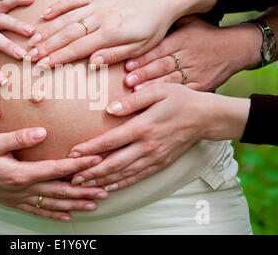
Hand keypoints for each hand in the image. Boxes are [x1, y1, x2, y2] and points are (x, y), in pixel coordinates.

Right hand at [0, 127, 106, 220]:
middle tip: (106, 188)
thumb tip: (43, 132)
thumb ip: (18, 137)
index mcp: (20, 173)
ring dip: (75, 203)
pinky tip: (67, 216)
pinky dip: (54, 214)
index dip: (78, 165)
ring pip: (52, 203)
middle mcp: (22, 188)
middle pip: (60, 191)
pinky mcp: (13, 201)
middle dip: (84, 189)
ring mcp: (18, 197)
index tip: (96, 160)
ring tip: (95, 203)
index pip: (56, 169)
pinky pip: (38, 211)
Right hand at [23, 0, 216, 66]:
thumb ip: (114, 55)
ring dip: (48, 30)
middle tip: (31, 56)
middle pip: (68, 33)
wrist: (162, 1)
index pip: (78, 48)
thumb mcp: (140, 48)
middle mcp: (101, 17)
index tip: (43, 65)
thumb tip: (90, 63)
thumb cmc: (153, 28)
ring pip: (67, 18)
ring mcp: (98, 3)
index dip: (58, 57)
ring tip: (33, 41)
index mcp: (111, 33)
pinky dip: (58, 7)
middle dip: (47, 46)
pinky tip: (45, 15)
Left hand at [68, 84, 249, 191]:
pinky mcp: (161, 164)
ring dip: (102, 180)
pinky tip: (109, 187)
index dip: (89, 149)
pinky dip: (122, 183)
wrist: (206, 117)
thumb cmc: (180, 99)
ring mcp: (154, 157)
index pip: (110, 141)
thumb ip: (133, 100)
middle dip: (90, 172)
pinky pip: (138, 177)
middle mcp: (147, 146)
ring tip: (84, 185)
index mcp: (143, 127)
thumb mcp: (158, 91)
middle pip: (113, 163)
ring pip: (123, 174)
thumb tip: (109, 109)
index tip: (72, 154)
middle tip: (71, 177)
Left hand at [122, 16, 262, 91]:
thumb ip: (170, 22)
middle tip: (127, 80)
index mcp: (183, 39)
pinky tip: (157, 100)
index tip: (128, 65)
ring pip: (171, 80)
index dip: (144, 57)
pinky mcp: (202, 84)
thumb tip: (145, 19)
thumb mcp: (191, 22)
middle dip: (145, 73)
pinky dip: (170, 96)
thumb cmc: (206, 34)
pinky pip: (184, 91)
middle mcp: (188, 55)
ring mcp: (196, 71)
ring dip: (153, 86)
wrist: (237, 48)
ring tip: (136, 91)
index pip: (160, 49)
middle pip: (163, 65)